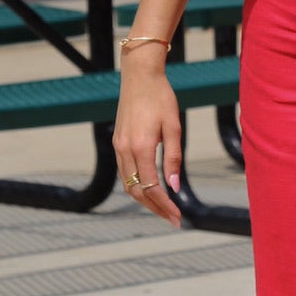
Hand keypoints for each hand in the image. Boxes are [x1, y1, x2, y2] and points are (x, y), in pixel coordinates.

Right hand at [114, 63, 182, 228]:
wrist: (139, 76)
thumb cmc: (161, 98)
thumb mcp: (173, 127)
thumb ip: (174, 157)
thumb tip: (174, 187)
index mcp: (140, 147)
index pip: (151, 187)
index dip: (165, 205)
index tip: (178, 216)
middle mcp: (124, 149)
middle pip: (136, 191)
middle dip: (155, 208)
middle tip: (173, 219)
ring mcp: (118, 146)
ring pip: (127, 184)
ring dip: (144, 199)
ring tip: (163, 209)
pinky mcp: (117, 142)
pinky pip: (123, 172)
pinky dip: (136, 186)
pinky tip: (149, 189)